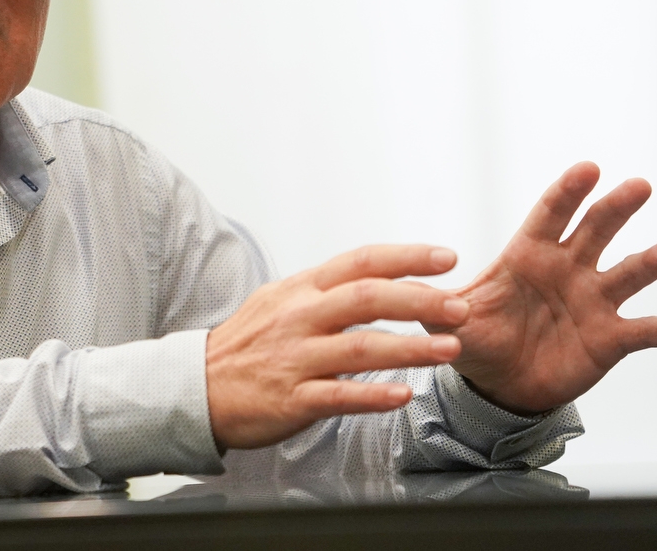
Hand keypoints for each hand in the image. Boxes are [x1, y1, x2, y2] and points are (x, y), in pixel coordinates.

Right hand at [206, 245, 471, 449]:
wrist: (195, 386)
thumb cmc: (246, 344)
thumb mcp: (280, 300)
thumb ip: (326, 289)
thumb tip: (376, 274)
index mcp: (302, 289)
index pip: (361, 262)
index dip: (407, 257)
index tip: (446, 257)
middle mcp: (301, 318)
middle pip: (367, 299)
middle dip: (420, 301)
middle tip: (461, 308)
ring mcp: (296, 358)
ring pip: (362, 348)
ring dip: (411, 348)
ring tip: (450, 350)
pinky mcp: (292, 398)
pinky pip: (339, 396)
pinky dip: (373, 395)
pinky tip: (403, 395)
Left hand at [442, 162, 656, 414]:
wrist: (500, 384)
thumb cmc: (477, 338)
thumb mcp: (453, 322)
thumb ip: (441, 307)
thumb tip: (424, 297)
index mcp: (528, 255)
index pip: (550, 215)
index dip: (567, 192)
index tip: (588, 168)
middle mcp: (567, 269)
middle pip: (595, 230)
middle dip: (615, 207)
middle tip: (638, 186)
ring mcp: (593, 301)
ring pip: (627, 273)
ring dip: (650, 261)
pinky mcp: (610, 338)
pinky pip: (644, 330)